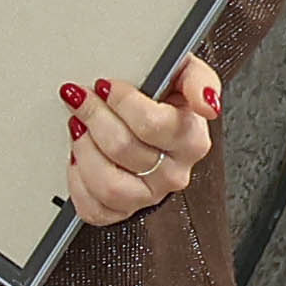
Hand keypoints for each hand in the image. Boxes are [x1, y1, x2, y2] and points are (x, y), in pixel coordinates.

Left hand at [63, 57, 225, 227]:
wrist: (151, 122)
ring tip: (79, 127)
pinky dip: (78, 182)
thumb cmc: (164, 98)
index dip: (121, 101)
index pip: (152, 124)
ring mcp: (148, 196)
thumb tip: (208, 104)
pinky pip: (94, 209)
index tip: (105, 84)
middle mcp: (174, 173)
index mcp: (192, 140)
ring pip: (109, 184)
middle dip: (94, 117)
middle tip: (82, 98)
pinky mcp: (122, 211)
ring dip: (84, 149)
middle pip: (122, 148)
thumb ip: (199, 80)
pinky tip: (79, 157)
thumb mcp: (185, 74)